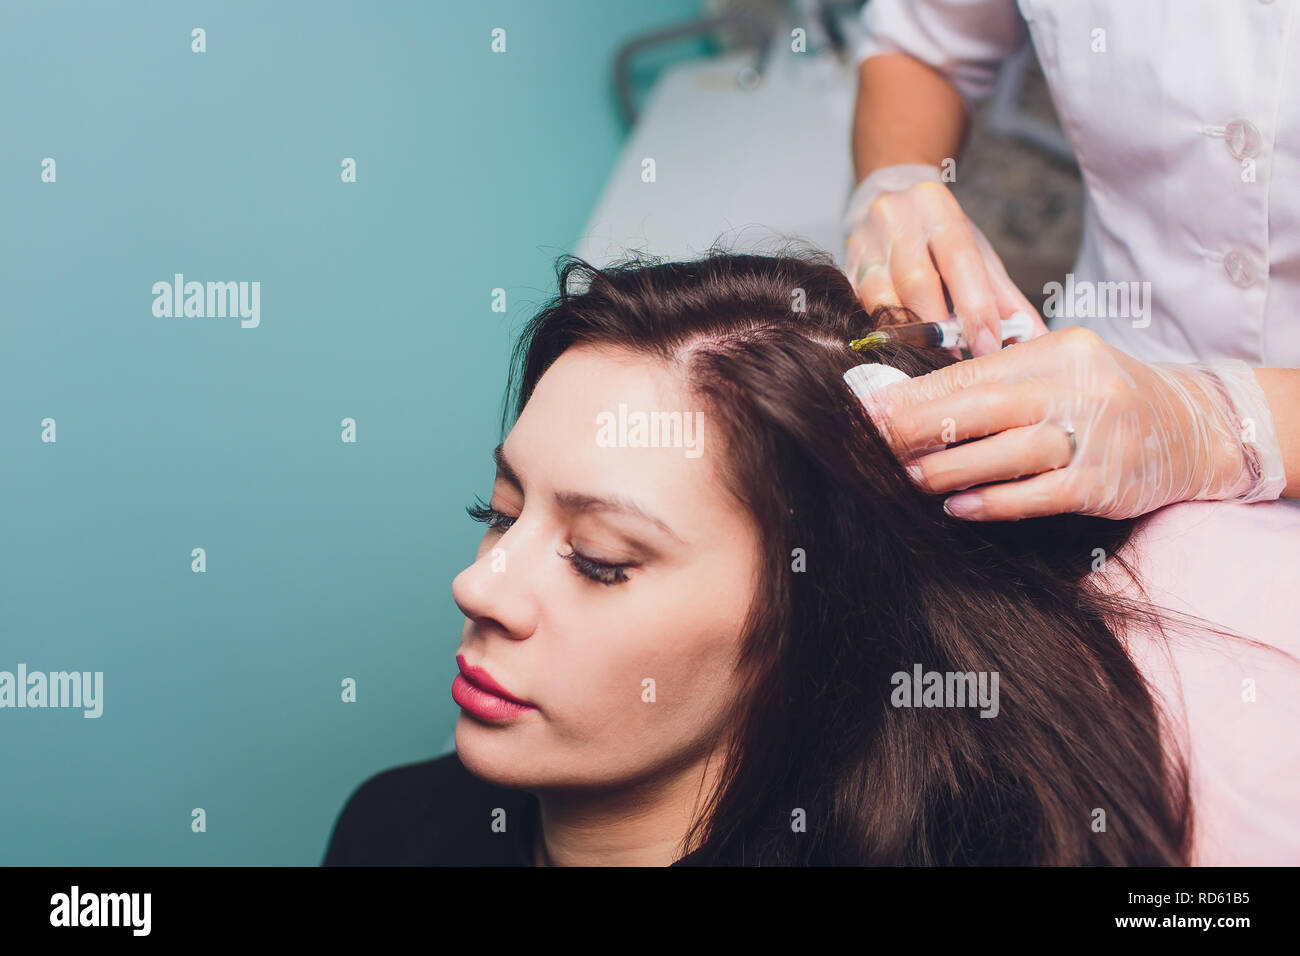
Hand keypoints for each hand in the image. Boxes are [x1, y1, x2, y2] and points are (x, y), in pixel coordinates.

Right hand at [844, 171, 1050, 356]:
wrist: (886, 195)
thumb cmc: (938, 234)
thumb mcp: (977, 253)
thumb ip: (1005, 297)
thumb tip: (1034, 340)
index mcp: (938, 208)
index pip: (959, 260)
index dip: (975, 307)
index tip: (988, 345)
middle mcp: (896, 220)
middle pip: (916, 282)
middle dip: (939, 328)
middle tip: (957, 362)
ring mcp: (864, 244)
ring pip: (881, 299)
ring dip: (908, 336)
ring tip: (927, 360)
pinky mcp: (843, 268)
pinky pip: (859, 309)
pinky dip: (882, 334)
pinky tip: (898, 350)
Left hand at [857, 327, 1281, 520]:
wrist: (1194, 427)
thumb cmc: (1107, 397)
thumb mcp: (1061, 370)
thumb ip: (1000, 380)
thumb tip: (916, 402)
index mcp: (1057, 352)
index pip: (972, 373)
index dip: (915, 395)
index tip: (868, 410)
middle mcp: (1077, 388)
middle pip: (982, 408)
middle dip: (918, 428)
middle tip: (871, 444)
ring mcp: (1094, 436)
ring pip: (1005, 453)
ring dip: (948, 469)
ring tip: (907, 477)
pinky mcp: (1104, 483)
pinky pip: (1036, 494)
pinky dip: (992, 502)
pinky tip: (957, 507)